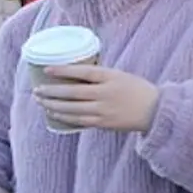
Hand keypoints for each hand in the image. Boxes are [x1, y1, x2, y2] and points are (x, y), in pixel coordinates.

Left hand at [33, 65, 160, 132]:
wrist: (156, 111)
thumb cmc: (138, 90)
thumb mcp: (121, 76)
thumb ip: (100, 76)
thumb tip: (74, 76)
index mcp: (111, 77)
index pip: (83, 71)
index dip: (63, 70)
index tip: (46, 70)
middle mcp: (106, 93)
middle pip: (72, 92)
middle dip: (51, 91)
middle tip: (37, 90)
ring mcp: (104, 110)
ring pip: (72, 108)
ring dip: (53, 104)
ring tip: (40, 101)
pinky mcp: (104, 123)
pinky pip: (78, 120)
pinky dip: (64, 116)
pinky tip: (53, 113)